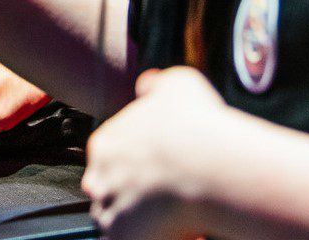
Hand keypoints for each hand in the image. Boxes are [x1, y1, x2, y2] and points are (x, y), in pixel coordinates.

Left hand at [83, 67, 233, 238]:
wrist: (208, 167)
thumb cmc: (197, 125)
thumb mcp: (178, 85)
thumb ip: (157, 86)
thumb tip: (148, 84)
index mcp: (104, 145)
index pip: (109, 160)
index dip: (136, 168)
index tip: (160, 172)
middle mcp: (99, 179)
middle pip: (109, 192)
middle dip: (130, 196)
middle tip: (165, 199)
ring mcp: (110, 212)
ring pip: (117, 221)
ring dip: (139, 222)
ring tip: (172, 220)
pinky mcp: (123, 239)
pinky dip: (153, 238)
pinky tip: (179, 233)